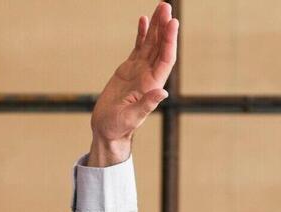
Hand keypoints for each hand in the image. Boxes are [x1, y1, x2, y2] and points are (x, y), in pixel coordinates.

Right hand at [88, 2, 177, 166]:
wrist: (107, 130)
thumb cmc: (118, 128)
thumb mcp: (132, 118)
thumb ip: (147, 105)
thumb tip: (162, 91)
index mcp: (152, 85)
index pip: (165, 58)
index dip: (169, 41)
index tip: (172, 23)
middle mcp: (149, 75)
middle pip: (160, 47)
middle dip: (164, 26)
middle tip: (166, 6)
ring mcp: (139, 71)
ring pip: (150, 44)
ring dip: (156, 26)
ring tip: (161, 7)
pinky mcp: (128, 70)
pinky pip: (138, 48)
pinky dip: (142, 34)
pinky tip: (144, 20)